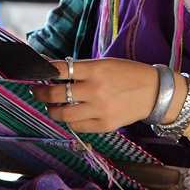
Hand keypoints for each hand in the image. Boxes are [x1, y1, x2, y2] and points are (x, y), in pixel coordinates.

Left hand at [30, 57, 168, 132]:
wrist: (154, 93)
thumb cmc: (128, 74)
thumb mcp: (105, 63)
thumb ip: (80, 68)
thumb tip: (52, 68)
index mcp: (97, 69)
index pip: (60, 69)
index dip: (43, 71)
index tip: (36, 72)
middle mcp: (96, 89)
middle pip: (56, 94)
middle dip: (40, 92)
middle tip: (37, 90)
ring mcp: (100, 110)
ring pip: (62, 113)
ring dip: (51, 109)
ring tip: (50, 105)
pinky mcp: (104, 125)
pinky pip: (76, 126)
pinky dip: (68, 119)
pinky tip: (69, 113)